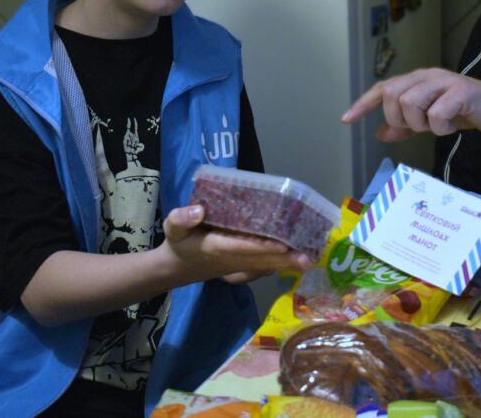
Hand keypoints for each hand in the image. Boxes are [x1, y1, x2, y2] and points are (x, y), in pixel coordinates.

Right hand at [160, 205, 312, 282]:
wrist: (175, 269)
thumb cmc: (178, 242)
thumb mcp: (172, 227)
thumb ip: (181, 218)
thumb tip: (198, 211)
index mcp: (215, 247)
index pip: (242, 246)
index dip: (262, 246)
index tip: (282, 244)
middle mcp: (230, 259)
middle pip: (260, 260)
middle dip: (283, 259)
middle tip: (307, 258)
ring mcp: (237, 267)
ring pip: (264, 265)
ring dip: (285, 264)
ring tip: (308, 260)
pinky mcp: (241, 269)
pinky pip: (262, 268)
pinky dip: (278, 265)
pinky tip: (295, 262)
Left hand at [341, 68, 480, 141]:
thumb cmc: (463, 112)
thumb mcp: (429, 121)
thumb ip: (405, 126)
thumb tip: (380, 133)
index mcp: (417, 80)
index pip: (383, 88)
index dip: (363, 103)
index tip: (346, 120)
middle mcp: (427, 76)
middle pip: (393, 96)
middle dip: (400, 119)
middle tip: (419, 128)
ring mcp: (444, 81)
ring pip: (410, 102)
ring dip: (420, 124)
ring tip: (437, 126)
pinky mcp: (462, 92)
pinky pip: (437, 114)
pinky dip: (441, 128)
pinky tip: (452, 126)